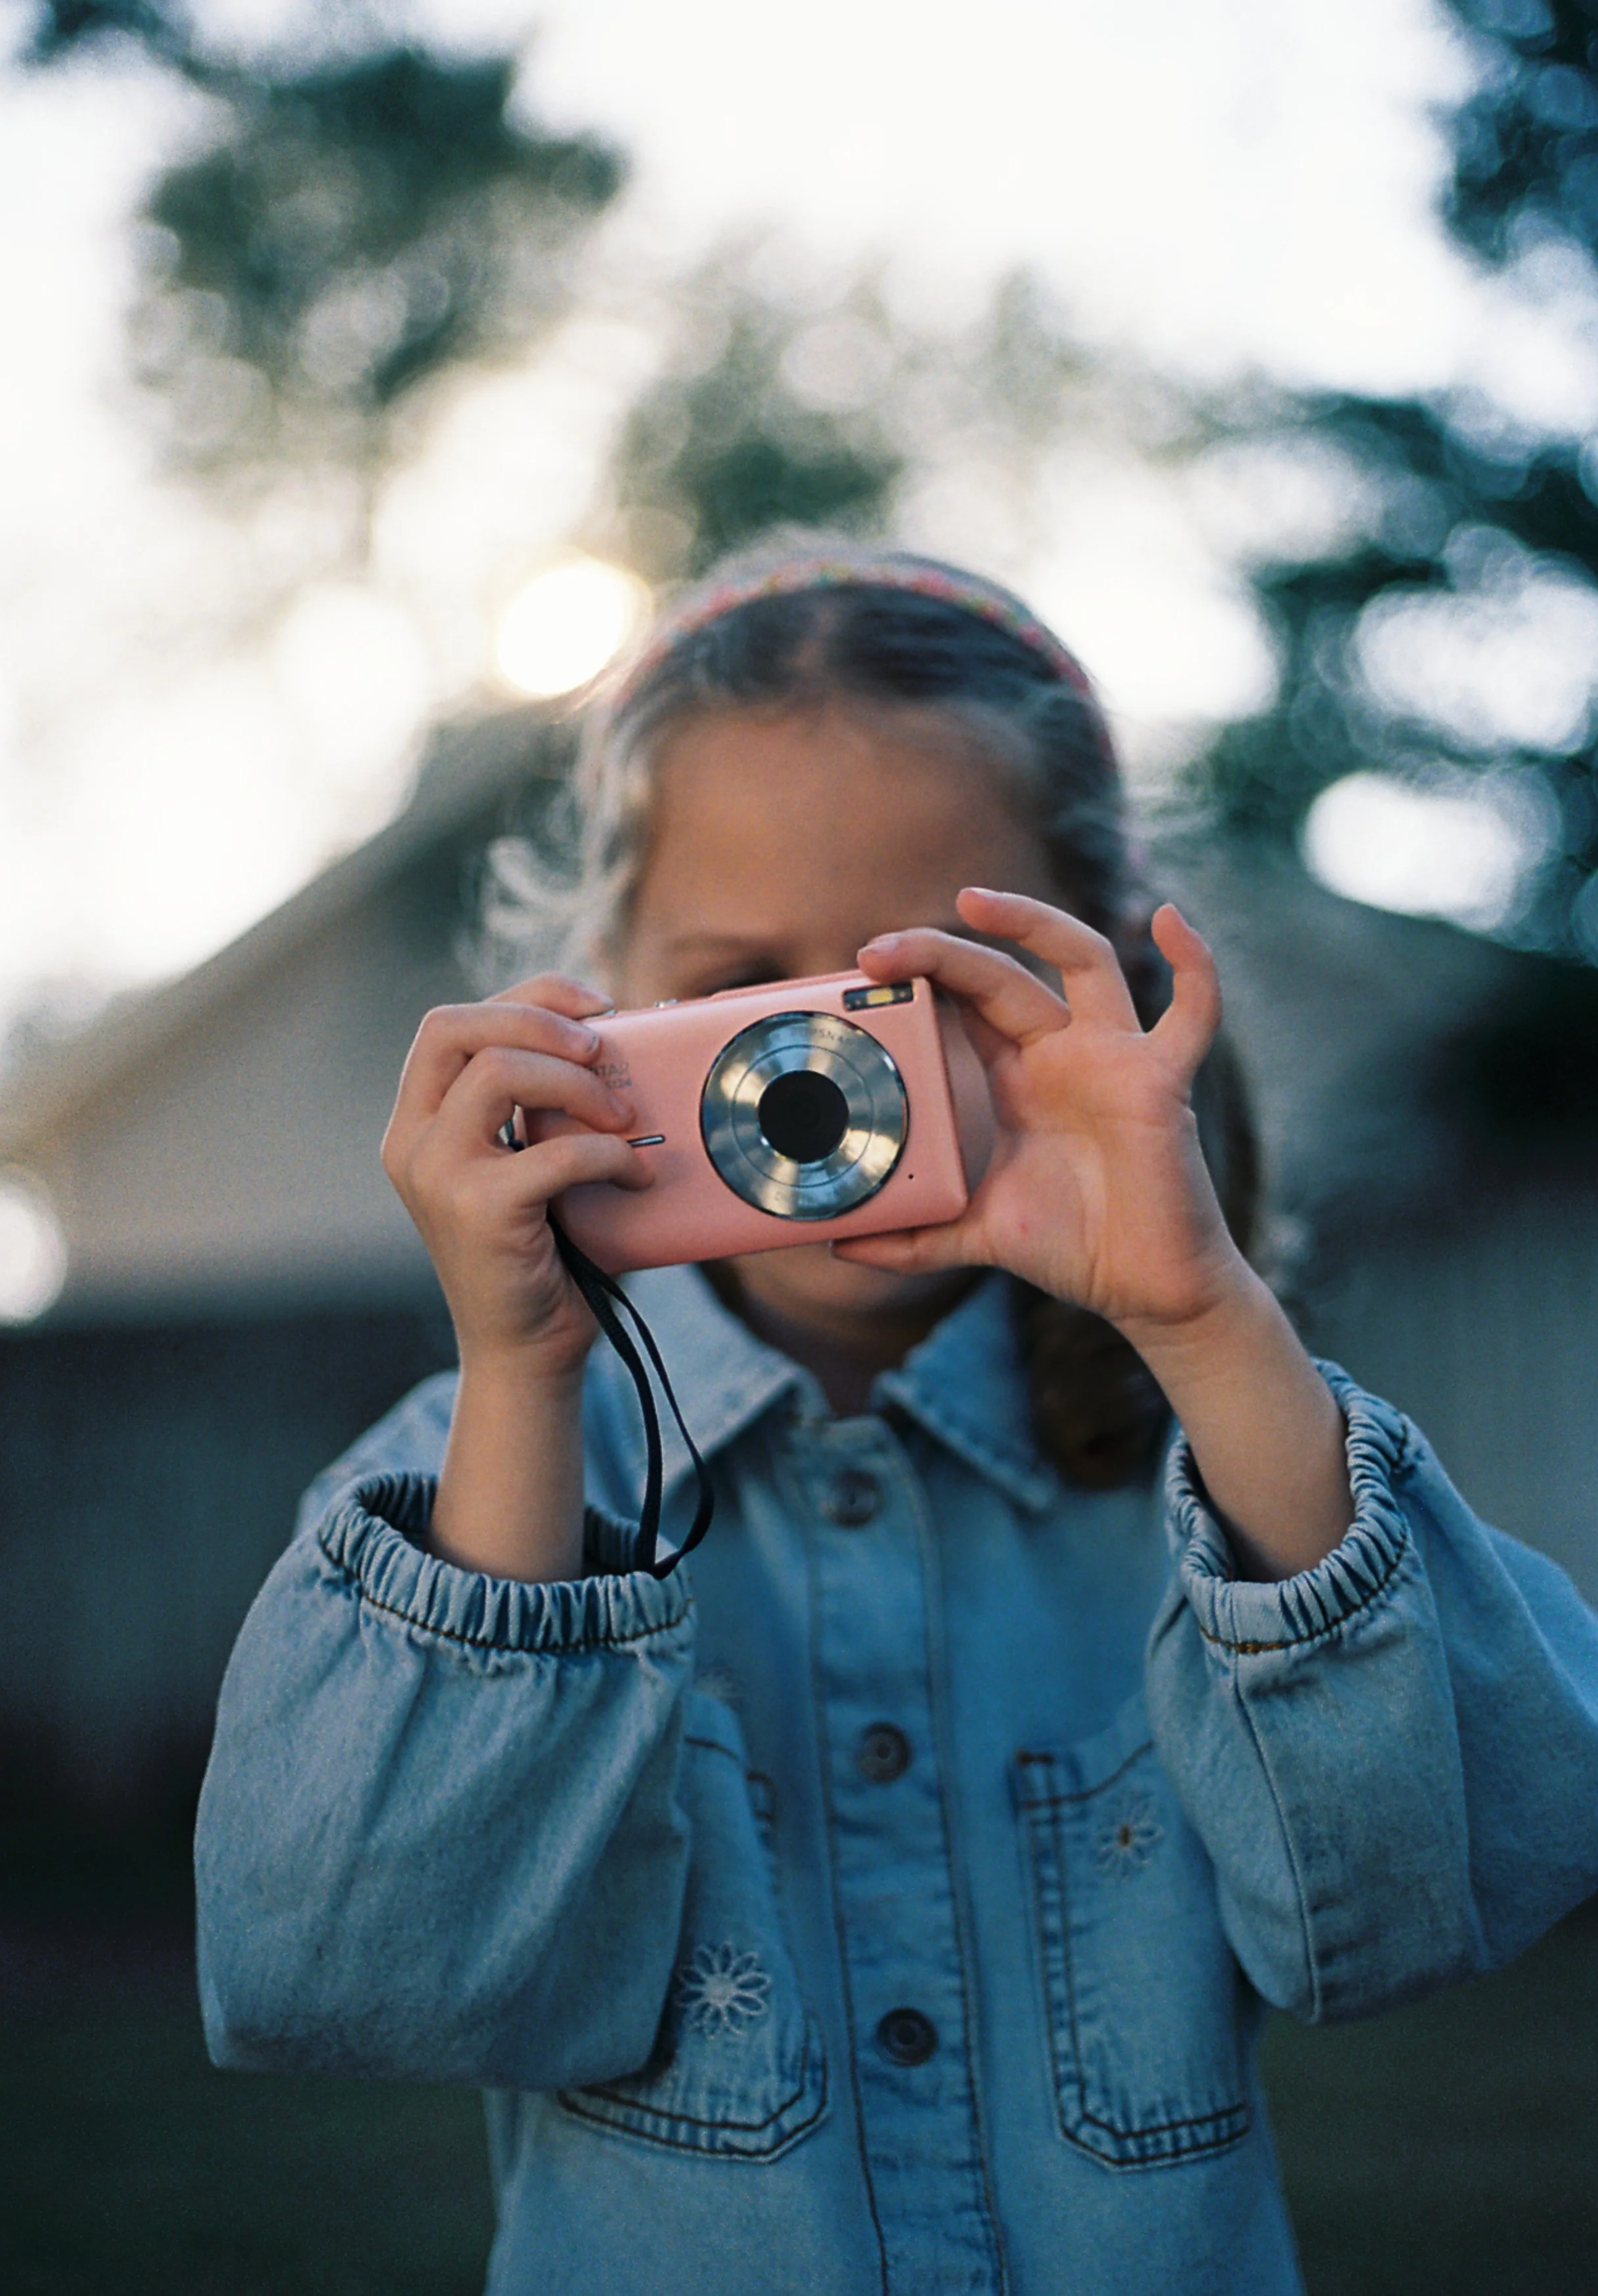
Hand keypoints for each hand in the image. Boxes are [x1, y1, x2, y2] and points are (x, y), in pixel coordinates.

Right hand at [381, 974, 650, 1377]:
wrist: (527, 1351)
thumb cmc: (546, 1253)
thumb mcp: (531, 1162)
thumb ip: (545, 1105)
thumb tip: (620, 1035)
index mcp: (419, 1123)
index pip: (451, 1022)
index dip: (526, 997)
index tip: (594, 1006)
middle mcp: (412, 1142)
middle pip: (456, 1026)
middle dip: (539, 1018)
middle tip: (601, 1049)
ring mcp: (436, 1175)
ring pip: (500, 1072)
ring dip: (577, 1082)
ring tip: (623, 1116)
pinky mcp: (478, 1210)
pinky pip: (556, 1150)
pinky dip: (611, 1154)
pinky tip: (638, 1176)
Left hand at [841, 888, 1352, 1579]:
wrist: (1144, 1289)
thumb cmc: (1071, 1246)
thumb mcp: (974, 1233)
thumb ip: (911, 1237)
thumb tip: (837, 1243)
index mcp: (1014, 1076)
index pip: (961, 1003)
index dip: (916, 979)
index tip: (859, 976)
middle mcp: (1061, 1052)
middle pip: (1000, 974)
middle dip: (939, 952)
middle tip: (877, 950)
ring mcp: (1113, 1058)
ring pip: (1082, 961)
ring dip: (1031, 922)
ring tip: (972, 901)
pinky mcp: (1161, 1082)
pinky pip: (1194, 1013)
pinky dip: (1192, 965)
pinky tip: (1170, 918)